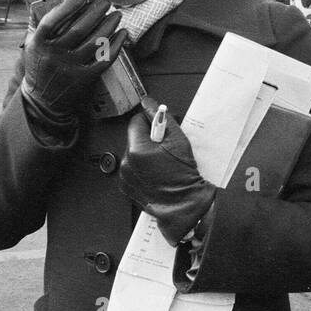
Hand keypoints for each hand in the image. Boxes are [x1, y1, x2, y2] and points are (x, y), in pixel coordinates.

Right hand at [22, 0, 126, 125]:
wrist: (41, 101)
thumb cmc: (39, 66)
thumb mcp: (31, 43)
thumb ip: (38, 21)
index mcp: (38, 43)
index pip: (53, 20)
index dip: (69, 5)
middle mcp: (54, 55)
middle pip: (79, 28)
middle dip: (96, 11)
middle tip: (105, 2)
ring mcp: (70, 68)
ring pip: (95, 41)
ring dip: (109, 25)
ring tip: (116, 15)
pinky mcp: (85, 78)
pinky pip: (105, 58)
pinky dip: (116, 44)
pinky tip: (122, 34)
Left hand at [119, 97, 216, 245]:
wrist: (184, 206)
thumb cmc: (183, 177)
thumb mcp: (178, 141)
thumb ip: (162, 119)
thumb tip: (149, 104)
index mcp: (137, 150)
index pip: (136, 121)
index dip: (150, 121)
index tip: (159, 126)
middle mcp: (127, 163)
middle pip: (135, 138)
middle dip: (149, 138)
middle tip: (165, 146)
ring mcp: (125, 177)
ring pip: (133, 154)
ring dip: (145, 153)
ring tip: (162, 161)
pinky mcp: (127, 187)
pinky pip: (132, 169)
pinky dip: (142, 167)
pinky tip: (156, 172)